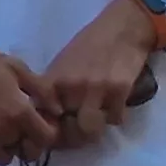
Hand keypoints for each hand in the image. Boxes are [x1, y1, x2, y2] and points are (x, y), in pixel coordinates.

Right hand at [0, 32, 56, 163]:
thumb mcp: (17, 68)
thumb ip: (42, 91)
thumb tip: (58, 112)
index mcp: (18, 113)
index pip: (46, 140)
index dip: (48, 132)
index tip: (41, 123)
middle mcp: (0, 132)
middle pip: (25, 152)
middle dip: (27, 142)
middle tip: (20, 126)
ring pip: (1, 156)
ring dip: (5, 145)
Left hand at [40, 0, 160, 151]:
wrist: (122, 28)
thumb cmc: (89, 45)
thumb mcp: (62, 64)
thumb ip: (54, 90)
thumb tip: (49, 116)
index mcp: (52, 81)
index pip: (43, 120)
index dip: (48, 133)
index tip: (55, 135)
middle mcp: (70, 88)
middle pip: (67, 130)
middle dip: (74, 137)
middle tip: (79, 134)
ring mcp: (95, 90)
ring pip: (91, 130)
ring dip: (95, 130)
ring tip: (97, 122)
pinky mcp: (120, 90)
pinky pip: (115, 119)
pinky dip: (115, 116)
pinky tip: (115, 106)